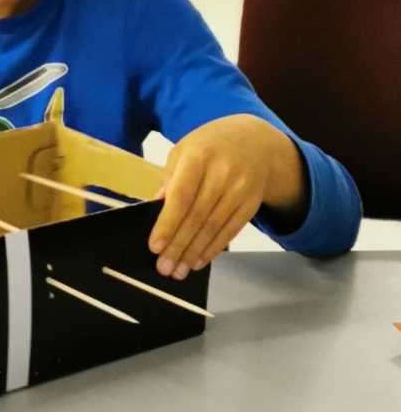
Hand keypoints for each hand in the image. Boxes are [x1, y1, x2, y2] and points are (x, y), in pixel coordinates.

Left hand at [148, 115, 306, 279]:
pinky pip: (230, 231)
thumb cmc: (210, 145)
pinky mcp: (252, 203)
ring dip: (194, 253)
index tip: (155, 246)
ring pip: (213, 228)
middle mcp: (222, 173)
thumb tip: (158, 205)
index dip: (168, 223)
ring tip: (178, 271)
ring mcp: (240, 189)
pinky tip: (198, 261)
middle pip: (197, 216)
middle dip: (178, 246)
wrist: (255, 139)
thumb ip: (170, 176)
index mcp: (199, 156)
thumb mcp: (185, 148)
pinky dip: (213, 249)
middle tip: (163, 268)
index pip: (181, 196)